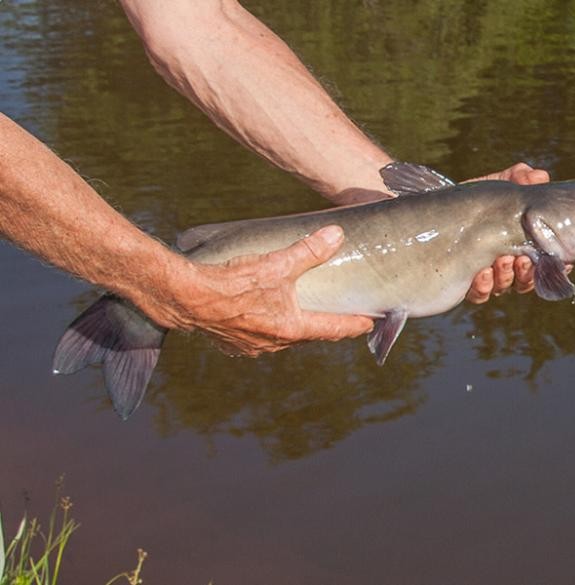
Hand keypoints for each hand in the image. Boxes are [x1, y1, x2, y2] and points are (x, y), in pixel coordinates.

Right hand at [156, 226, 373, 356]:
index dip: (353, 324)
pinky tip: (263, 315)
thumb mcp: (275, 263)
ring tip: (300, 314)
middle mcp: (274, 343)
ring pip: (283, 338)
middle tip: (338, 316)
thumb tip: (336, 236)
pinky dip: (267, 327)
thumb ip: (308, 251)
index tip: (367, 324)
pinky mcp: (233, 344)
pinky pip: (259, 338)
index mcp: (291, 328)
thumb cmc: (231, 283)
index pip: (333, 328)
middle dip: (324, 326)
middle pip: (308, 335)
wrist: (185, 299)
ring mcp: (252, 347)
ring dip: (294, 327)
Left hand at [464, 162, 550, 303]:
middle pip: (526, 278)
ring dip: (506, 276)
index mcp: (518, 244)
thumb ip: (516, 178)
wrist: (432, 211)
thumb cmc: (468, 200)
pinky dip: (484, 286)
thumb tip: (538, 175)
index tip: (561, 260)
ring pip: (505, 287)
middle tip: (522, 258)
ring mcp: (486, 277)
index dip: (556, 264)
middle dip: (527, 271)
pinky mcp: (464, 285)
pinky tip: (482, 273)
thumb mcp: (492, 185)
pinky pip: (480, 294)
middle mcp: (505, 264)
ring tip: (501, 261)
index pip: (544, 260)